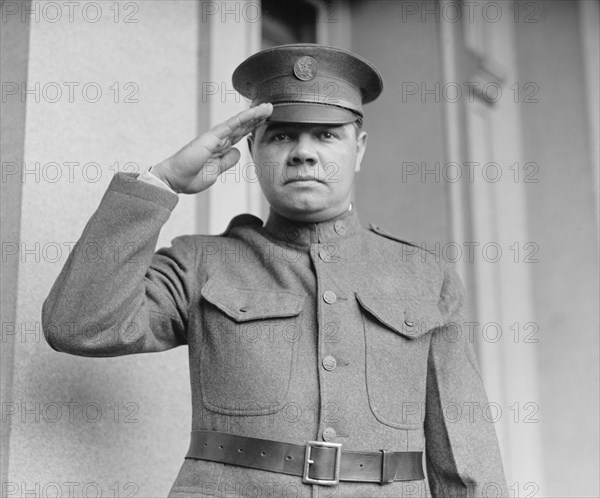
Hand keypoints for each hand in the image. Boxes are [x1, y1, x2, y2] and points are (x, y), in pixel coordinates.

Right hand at [151, 103, 271, 193]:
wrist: (175, 179)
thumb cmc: (191, 177)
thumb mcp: (216, 171)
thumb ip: (227, 161)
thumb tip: (237, 152)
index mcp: (220, 148)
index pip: (240, 135)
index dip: (253, 127)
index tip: (265, 120)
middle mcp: (219, 140)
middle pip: (242, 126)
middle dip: (257, 118)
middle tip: (270, 108)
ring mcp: (215, 137)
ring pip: (239, 123)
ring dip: (254, 114)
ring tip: (267, 107)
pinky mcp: (212, 138)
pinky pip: (230, 126)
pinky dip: (243, 119)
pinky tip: (253, 113)